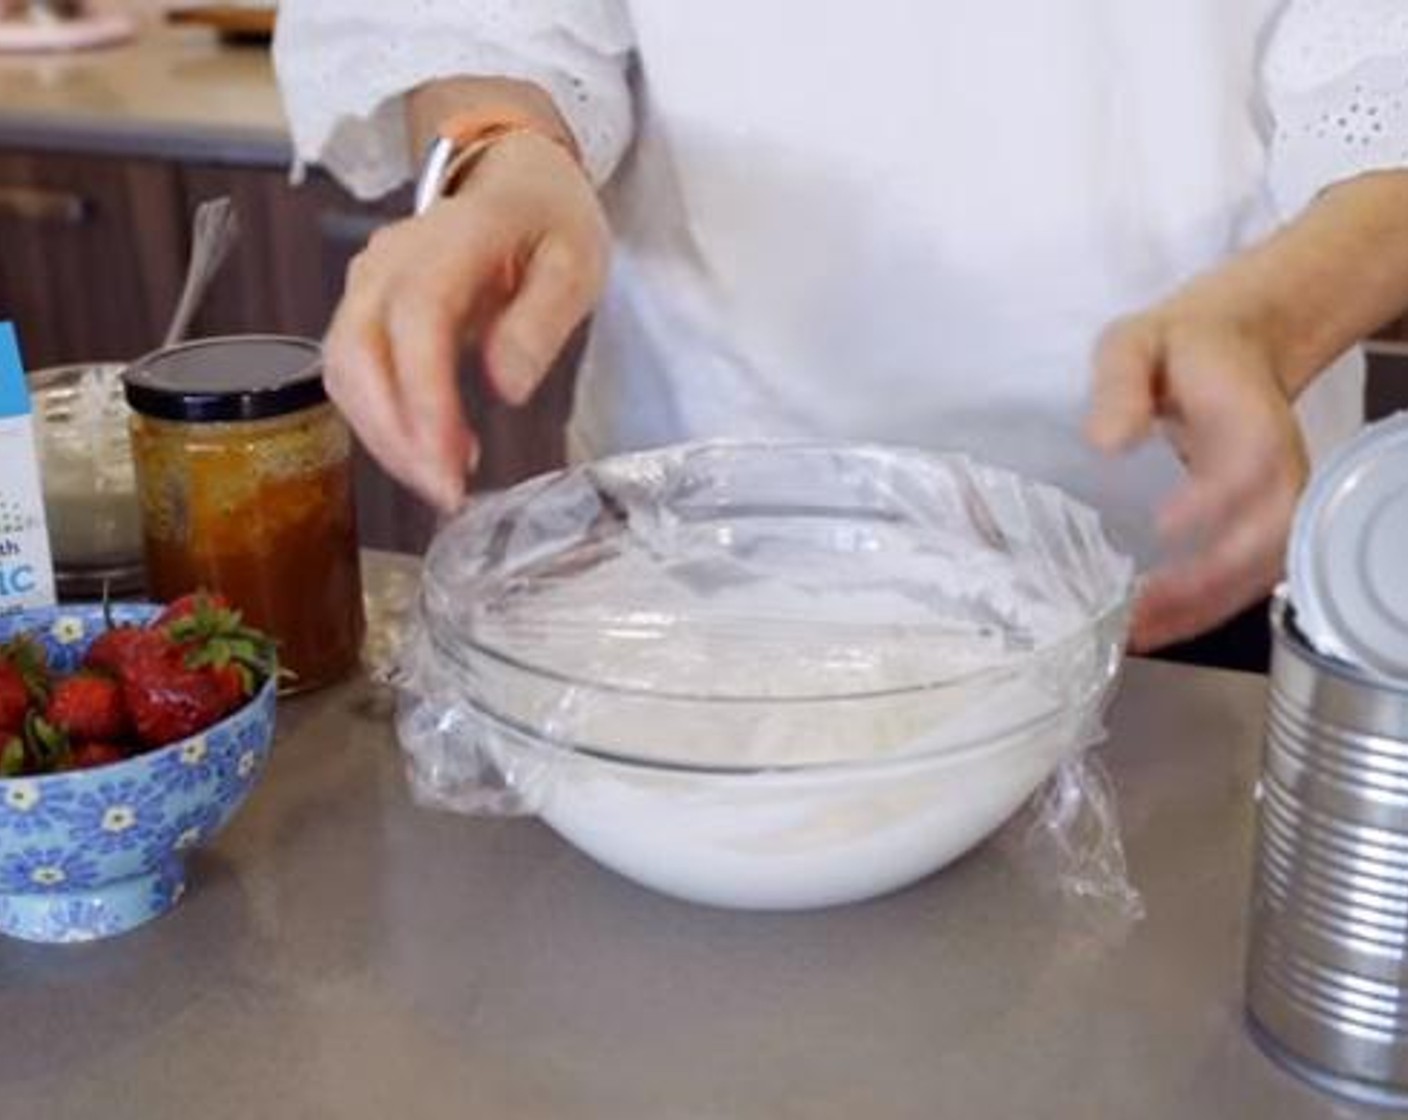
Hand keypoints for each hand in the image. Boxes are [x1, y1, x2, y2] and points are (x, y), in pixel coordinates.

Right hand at [323, 131, 609, 510]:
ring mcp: (367, 284)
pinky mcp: (364, 311)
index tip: (451, 462)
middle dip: (394, 437)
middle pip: (358, 355)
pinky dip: (381, 423)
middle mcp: (389, 261)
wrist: (517, 181)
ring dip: (384, 439)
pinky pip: (352, 375)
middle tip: (445, 491)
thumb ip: (542, 320)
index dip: (424, 400)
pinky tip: (432, 451)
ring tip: (445, 480)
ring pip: (343, 372)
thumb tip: (507, 386)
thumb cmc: (548, 220)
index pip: (416, 322)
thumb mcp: (576, 261)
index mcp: (449, 239)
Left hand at [1085, 298, 1308, 652]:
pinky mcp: (1258, 528)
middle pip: (1264, 537)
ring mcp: (1274, 505)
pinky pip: (1243, 580)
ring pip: (1257, 572)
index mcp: (1251, 421)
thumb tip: (1107, 441)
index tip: (1164, 526)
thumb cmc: (1174, 348)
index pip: (1248, 467)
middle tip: (1140, 606)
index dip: (1214, 500)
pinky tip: (1152, 631)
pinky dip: (1203, 612)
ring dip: (1201, 609)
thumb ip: (1119, 382)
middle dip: (1206, 580)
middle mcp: (1278, 471)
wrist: (1230, 347)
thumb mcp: (1133, 343)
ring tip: (1138, 633)